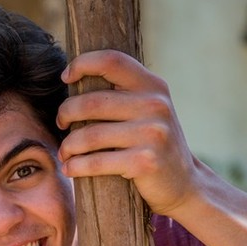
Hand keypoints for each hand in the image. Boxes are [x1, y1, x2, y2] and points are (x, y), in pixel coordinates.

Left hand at [56, 49, 200, 217]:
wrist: (185, 184)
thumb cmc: (154, 145)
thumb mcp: (149, 111)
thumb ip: (124, 94)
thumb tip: (77, 79)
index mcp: (153, 86)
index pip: (111, 61)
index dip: (83, 63)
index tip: (66, 77)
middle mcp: (155, 105)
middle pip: (92, 102)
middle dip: (66, 113)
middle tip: (60, 123)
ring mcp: (152, 134)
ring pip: (90, 135)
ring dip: (68, 145)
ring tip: (64, 152)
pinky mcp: (144, 162)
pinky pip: (97, 162)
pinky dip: (76, 166)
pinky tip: (69, 168)